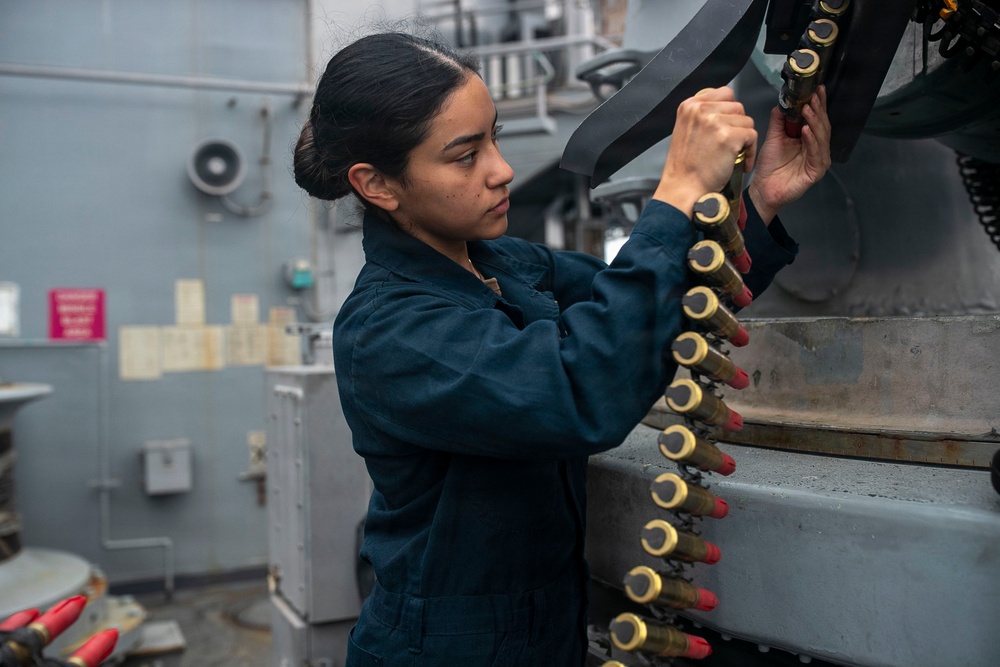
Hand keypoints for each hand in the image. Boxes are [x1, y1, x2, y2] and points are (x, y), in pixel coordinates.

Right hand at [653, 87, 757, 216]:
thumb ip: (701, 116)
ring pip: (747, 120)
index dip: (729, 112)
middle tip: (730, 144)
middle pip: (737, 106)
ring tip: (733, 155)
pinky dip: (750, 151)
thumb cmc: (685, 167)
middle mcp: (701, 109)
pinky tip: (738, 162)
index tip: (726, 127)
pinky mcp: (728, 136)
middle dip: (738, 126)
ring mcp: (714, 122)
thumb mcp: (685, 130)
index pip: (724, 93)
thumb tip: (724, 109)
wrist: (683, 189)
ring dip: (744, 139)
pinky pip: (752, 135)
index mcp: (689, 106)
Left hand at [748, 85, 831, 223]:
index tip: (816, 89)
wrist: (763, 189)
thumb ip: (779, 121)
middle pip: (822, 125)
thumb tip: (782, 102)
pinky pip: (816, 153)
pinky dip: (812, 141)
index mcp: (809, 139)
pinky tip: (806, 131)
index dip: (818, 104)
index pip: (816, 118)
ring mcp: (819, 160)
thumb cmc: (769, 166)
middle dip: (818, 110)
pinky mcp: (816, 171)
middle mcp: (817, 148)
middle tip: (813, 96)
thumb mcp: (774, 137)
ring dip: (815, 122)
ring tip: (808, 109)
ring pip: (821, 137)